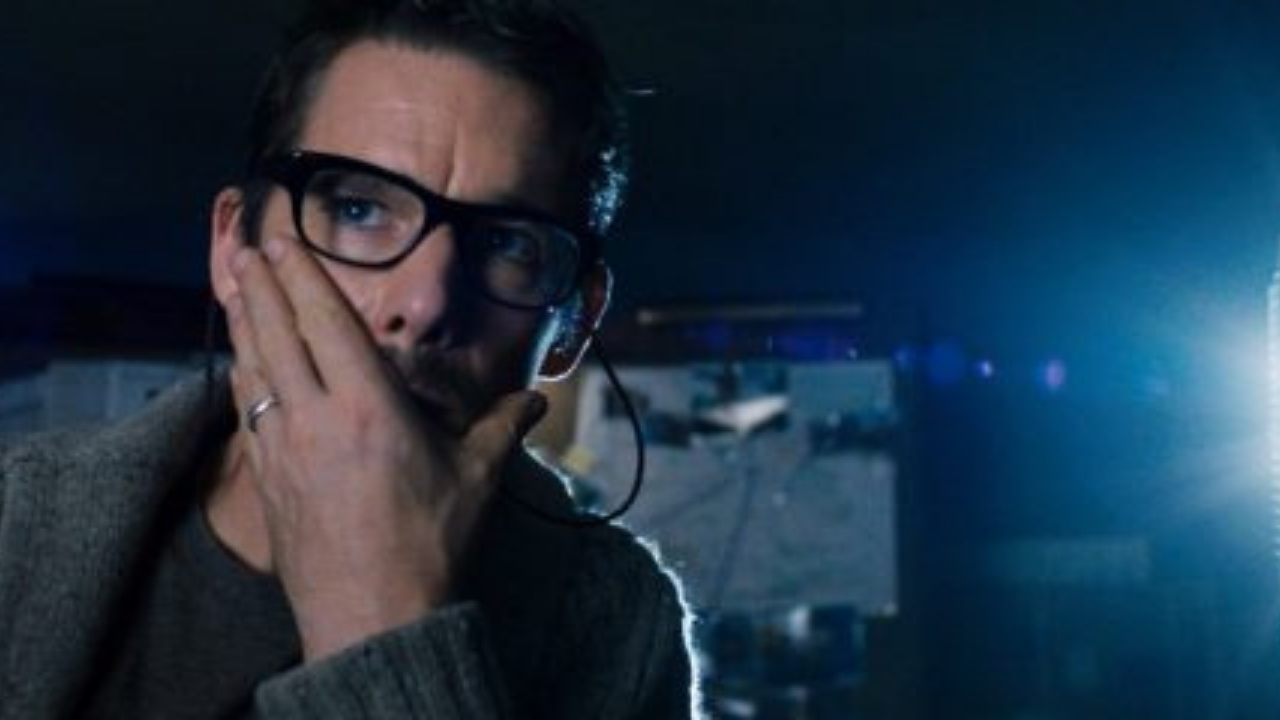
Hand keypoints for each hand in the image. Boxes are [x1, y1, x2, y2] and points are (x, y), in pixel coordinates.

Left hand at [222, 235, 545, 660]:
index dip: (304, 277)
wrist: (373, 620)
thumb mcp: (476, 480)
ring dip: (244, 324)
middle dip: (262, 286)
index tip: (285, 242)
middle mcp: (315, 419)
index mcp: (368, 408)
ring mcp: (282, 450)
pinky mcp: (267, 482)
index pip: (328, 324)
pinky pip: (246, 414)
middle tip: (248, 247)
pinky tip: (243, 369)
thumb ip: (502, 429)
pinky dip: (243, 378)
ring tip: (235, 289)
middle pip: (278, 335)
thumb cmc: (430, 547)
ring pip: (254, 370)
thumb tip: (538, 402)